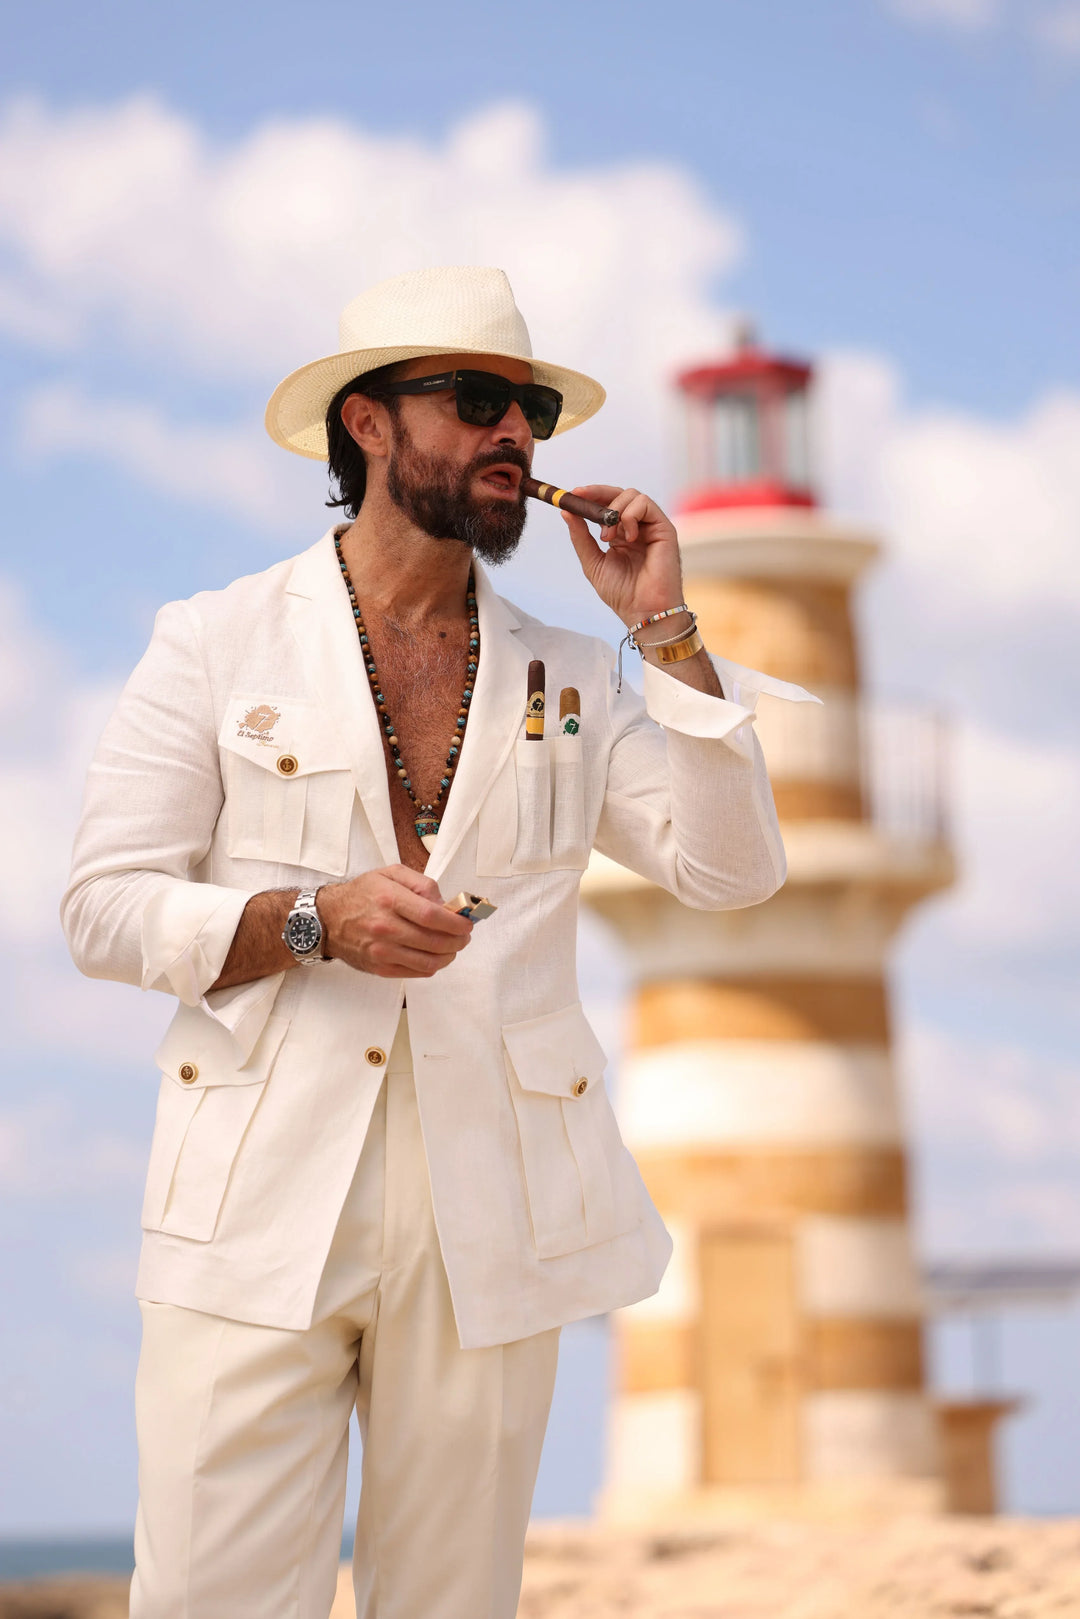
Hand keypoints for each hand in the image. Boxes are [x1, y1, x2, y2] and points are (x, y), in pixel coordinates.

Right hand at [317, 866, 472, 978]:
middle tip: (464, 936)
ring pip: (429, 962)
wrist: (328, 919)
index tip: (467, 924)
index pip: (433, 916)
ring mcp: (382, 951)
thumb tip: (445, 903)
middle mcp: (385, 927)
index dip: (456, 923)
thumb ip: (422, 883)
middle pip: (435, 942)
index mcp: (389, 899)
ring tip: (453, 947)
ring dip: (449, 956)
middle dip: (458, 940)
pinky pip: (417, 972)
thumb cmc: (361, 894)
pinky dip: (432, 966)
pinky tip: (435, 956)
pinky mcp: (380, 968)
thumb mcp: (390, 874)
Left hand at [560, 485, 687, 629]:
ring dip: (614, 510)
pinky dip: (631, 515)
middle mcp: (637, 528)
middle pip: (619, 494)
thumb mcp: (593, 562)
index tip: (572, 495)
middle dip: (597, 492)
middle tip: (580, 497)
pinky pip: (646, 504)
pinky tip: (628, 537)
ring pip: (633, 495)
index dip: (591, 496)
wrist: (643, 611)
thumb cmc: (622, 593)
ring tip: (608, 537)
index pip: (607, 505)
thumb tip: (566, 511)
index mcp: (621, 535)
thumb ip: (581, 537)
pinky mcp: (664, 529)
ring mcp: (651, 527)